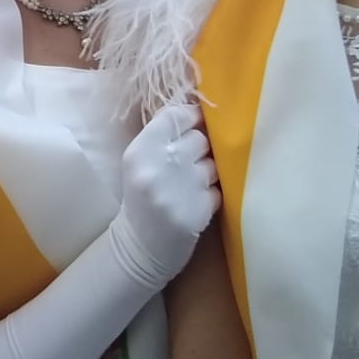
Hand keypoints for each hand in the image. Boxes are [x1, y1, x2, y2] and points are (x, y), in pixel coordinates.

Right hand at [110, 103, 219, 289]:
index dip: (191, 117)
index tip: (196, 124)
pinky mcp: (200, 209)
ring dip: (208, 173)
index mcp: (140, 151)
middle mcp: (160, 164)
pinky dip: (211, 196)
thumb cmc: (139, 200)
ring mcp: (182, 187)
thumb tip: (195, 111)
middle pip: (199, 138)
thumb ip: (161, 138)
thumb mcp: (139, 164)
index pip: (175, 115)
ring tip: (191, 186)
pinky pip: (218, 190)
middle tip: (191, 162)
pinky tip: (196, 204)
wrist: (139, 248)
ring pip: (213, 164)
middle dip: (200, 150)